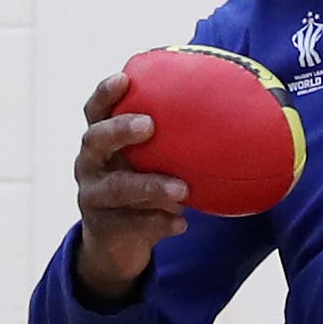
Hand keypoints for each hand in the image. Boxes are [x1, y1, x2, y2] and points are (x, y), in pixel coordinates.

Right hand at [68, 71, 193, 301]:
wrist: (116, 245)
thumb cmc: (142, 189)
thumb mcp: (151, 163)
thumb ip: (174, 142)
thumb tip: (232, 111)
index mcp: (101, 142)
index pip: (95, 111)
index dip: (105, 94)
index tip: (125, 78)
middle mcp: (89, 165)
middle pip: (95, 141)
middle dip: (119, 130)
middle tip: (149, 125)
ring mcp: (92, 197)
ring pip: (116, 188)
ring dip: (150, 186)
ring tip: (182, 190)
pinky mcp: (103, 228)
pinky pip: (131, 225)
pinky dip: (158, 223)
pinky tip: (182, 223)